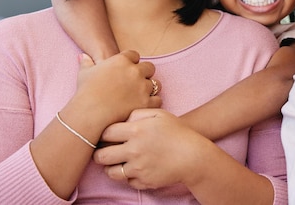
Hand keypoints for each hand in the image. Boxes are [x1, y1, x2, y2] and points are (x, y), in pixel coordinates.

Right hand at [74, 51, 161, 125]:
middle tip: (136, 83)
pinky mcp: (146, 102)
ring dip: (150, 88)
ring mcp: (142, 87)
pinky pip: (157, 99)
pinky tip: (145, 105)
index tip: (127, 70)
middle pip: (149, 67)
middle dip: (144, 73)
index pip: (134, 55)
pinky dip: (153, 102)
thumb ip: (87, 63)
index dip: (131, 62)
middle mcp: (135, 71)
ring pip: (156, 84)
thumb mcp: (84, 74)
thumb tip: (83, 56)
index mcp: (122, 61)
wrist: (88, 113)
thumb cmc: (85, 93)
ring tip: (141, 95)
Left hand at [94, 109, 213, 189]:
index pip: (105, 133)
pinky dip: (128, 176)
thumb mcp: (160, 115)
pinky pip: (127, 181)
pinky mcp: (143, 181)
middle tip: (104, 151)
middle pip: (101, 156)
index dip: (103, 134)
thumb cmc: (177, 132)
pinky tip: (136, 168)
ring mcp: (138, 168)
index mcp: (136, 131)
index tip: (107, 136)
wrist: (193, 155)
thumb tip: (122, 119)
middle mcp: (134, 150)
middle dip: (100, 153)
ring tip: (118, 162)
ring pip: (110, 172)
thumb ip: (137, 113)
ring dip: (111, 167)